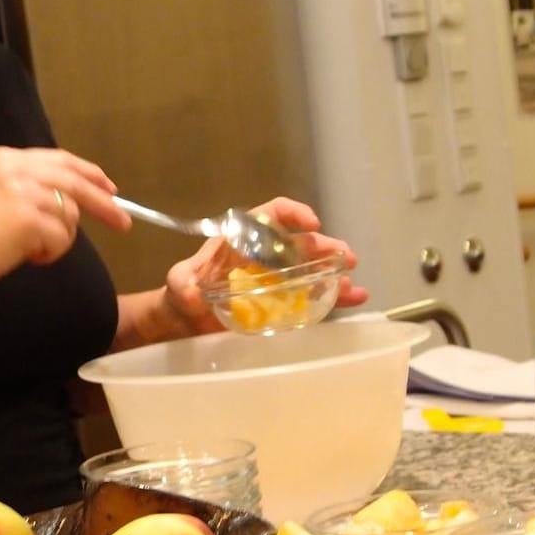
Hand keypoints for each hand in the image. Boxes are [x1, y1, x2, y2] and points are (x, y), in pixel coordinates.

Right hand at [0, 146, 130, 293]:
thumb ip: (24, 188)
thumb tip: (66, 201)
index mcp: (5, 158)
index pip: (60, 160)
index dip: (89, 174)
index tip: (109, 188)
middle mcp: (17, 168)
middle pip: (76, 181)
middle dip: (104, 203)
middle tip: (123, 223)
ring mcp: (25, 192)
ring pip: (70, 214)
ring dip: (60, 239)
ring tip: (32, 251)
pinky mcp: (30, 218)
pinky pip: (62, 238)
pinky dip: (51, 254)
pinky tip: (28, 257)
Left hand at [158, 197, 368, 330]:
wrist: (187, 321)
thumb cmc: (184, 291)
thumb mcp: (179, 284)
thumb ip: (183, 284)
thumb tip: (191, 293)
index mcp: (243, 238)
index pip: (270, 214)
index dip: (292, 213)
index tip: (310, 222)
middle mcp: (266, 254)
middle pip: (299, 242)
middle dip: (324, 246)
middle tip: (344, 256)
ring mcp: (277, 278)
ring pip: (312, 268)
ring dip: (334, 272)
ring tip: (351, 282)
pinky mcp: (283, 302)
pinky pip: (313, 295)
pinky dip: (334, 296)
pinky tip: (354, 298)